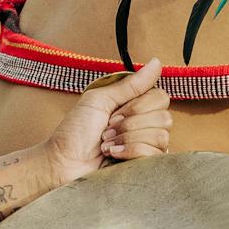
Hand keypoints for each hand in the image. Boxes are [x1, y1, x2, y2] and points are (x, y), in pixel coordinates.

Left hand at [43, 61, 171, 185]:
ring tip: (107, 144)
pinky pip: (154, 153)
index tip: (113, 113)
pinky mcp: (146, 166)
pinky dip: (129, 151)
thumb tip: (156, 62)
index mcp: (136, 107)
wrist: (64, 163)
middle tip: (107, 128)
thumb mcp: (100, 100)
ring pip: (160, 136)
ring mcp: (147, 147)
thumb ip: (131, 84)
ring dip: (127, 138)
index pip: (161, 98)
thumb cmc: (75, 132)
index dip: (137, 106)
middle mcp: (145, 126)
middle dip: (130, 123)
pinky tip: (113, 155)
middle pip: (164, 117)